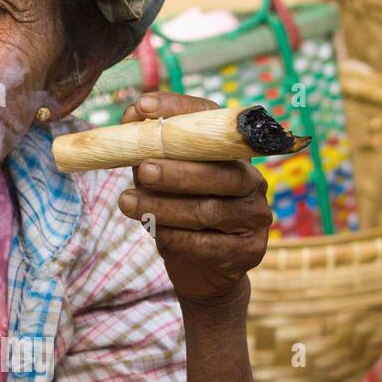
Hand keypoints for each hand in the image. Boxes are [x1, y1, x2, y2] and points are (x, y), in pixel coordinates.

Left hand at [116, 92, 270, 306]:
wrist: (201, 274)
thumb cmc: (180, 219)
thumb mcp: (161, 184)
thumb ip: (150, 153)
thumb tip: (131, 116)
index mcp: (233, 156)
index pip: (215, 122)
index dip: (181, 109)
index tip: (143, 107)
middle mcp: (252, 181)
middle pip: (219, 172)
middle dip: (176, 170)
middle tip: (142, 170)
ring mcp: (254, 216)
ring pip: (208, 210)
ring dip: (164, 207)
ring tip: (127, 203)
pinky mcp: (249, 250)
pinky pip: (207, 243)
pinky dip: (174, 237)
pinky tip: (152, 232)